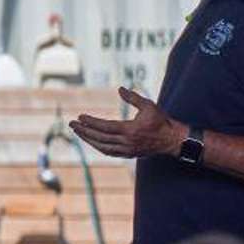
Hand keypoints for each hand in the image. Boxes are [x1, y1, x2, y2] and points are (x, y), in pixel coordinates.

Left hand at [69, 88, 184, 160]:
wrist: (172, 140)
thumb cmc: (160, 121)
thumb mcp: (148, 105)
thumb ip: (133, 97)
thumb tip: (119, 89)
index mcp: (130, 130)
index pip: (104, 127)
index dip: (91, 122)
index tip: (80, 117)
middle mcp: (126, 142)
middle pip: (99, 138)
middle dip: (84, 131)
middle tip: (72, 124)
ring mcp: (127, 150)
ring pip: (102, 147)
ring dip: (88, 140)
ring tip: (79, 132)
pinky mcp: (128, 154)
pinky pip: (108, 152)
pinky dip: (98, 146)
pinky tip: (92, 140)